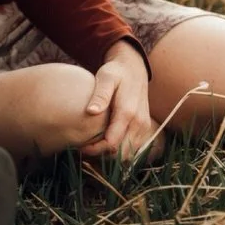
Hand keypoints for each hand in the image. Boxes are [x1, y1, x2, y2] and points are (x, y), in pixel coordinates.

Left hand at [81, 41, 157, 159]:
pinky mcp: (144, 128)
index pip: (112, 143)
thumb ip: (100, 95)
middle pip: (121, 153)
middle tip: (84, 149)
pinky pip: (134, 148)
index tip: (80, 146)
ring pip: (129, 154)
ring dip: (112, 155)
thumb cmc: (116, 72)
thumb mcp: (106, 78)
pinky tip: (106, 144)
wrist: (134, 68)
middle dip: (102, 155)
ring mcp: (144, 127)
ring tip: (93, 147)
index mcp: (127, 113)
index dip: (96, 149)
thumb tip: (90, 112)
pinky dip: (121, 151)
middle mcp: (139, 123)